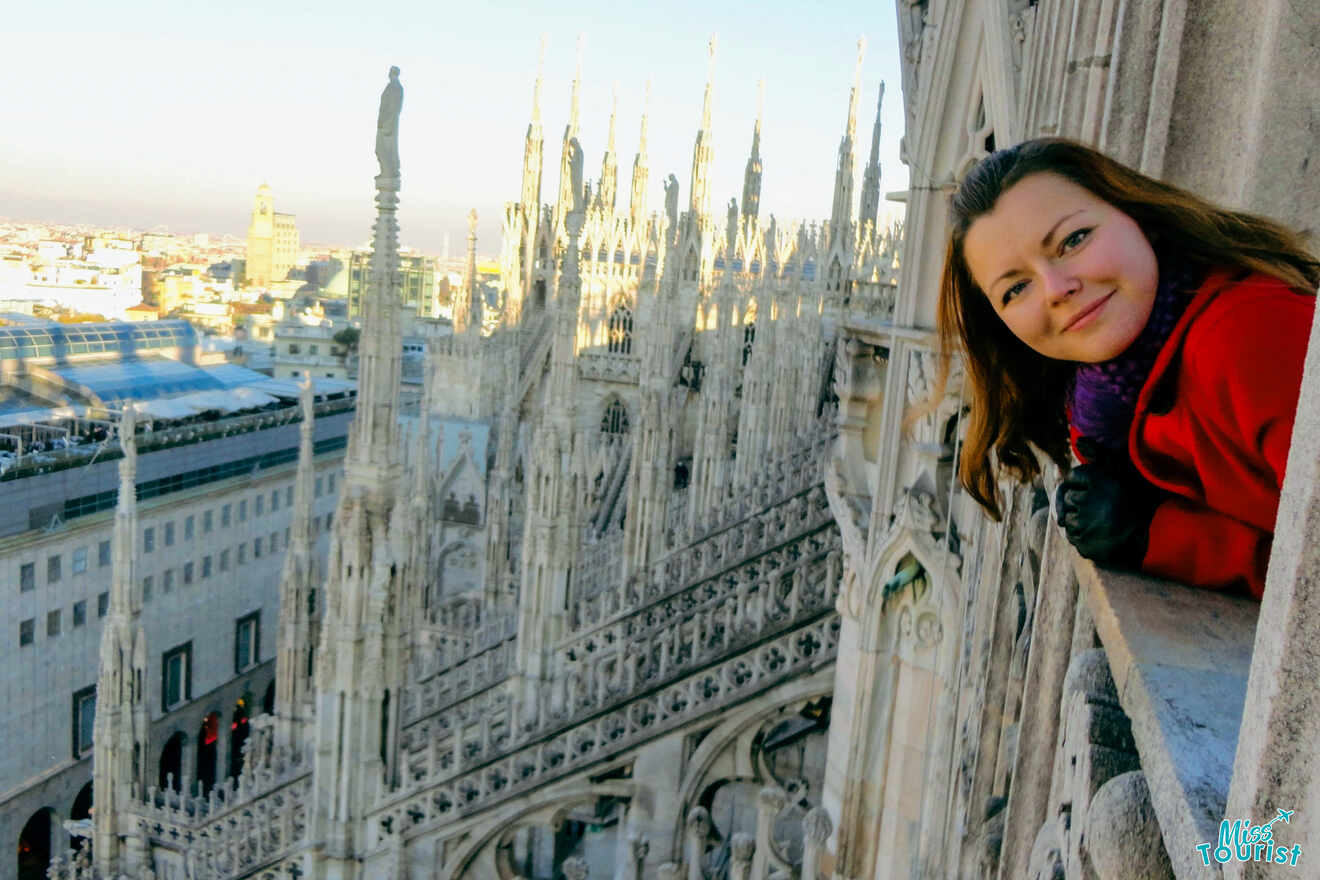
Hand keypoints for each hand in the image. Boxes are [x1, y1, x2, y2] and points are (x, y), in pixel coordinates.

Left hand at [1055, 440, 1161, 567]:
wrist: (1153, 533)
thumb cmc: (1136, 498)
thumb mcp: (1120, 470)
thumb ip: (1098, 453)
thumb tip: (1080, 440)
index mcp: (1097, 480)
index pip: (1074, 477)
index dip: (1083, 483)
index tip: (1098, 489)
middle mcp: (1088, 500)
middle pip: (1068, 497)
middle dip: (1082, 501)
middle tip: (1102, 507)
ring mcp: (1084, 522)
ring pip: (1068, 517)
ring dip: (1081, 518)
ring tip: (1102, 520)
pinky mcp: (1083, 541)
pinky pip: (1072, 535)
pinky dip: (1082, 535)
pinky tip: (1099, 533)